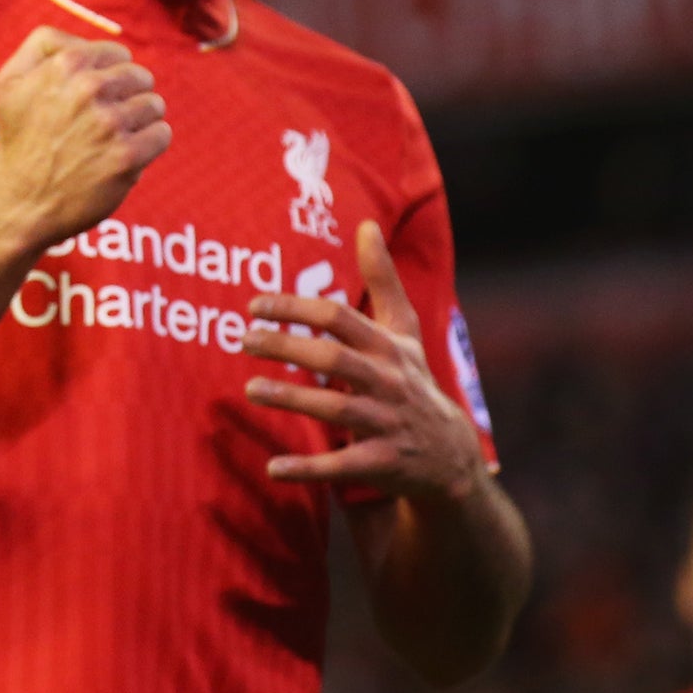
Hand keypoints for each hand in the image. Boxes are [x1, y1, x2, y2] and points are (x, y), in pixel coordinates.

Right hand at [0, 26, 171, 250]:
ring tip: (116, 139)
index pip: (118, 54)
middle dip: (128, 97)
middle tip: (106, 121)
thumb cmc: (19, 140)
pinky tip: (126, 154)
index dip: (111, 76)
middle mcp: (88, 89)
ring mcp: (109, 123)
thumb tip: (85, 39)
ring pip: (154, 104)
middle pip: (140, 77)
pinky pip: (162, 134)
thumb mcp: (10, 80)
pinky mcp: (125, 157)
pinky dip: (150, 144)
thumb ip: (42, 45)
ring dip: (140, 121)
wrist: (21, 201)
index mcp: (65, 64)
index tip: (97, 98)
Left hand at [241, 221, 484, 500]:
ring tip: (250, 389)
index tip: (253, 306)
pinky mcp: (381, 463)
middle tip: (242, 341)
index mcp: (388, 347)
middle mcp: (388, 382)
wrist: (450, 453)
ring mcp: (385, 423)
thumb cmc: (414, 381)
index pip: (339, 319)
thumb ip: (382, 279)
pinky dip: (308, 468)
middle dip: (287, 347)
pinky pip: (341, 465)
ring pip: (336, 408)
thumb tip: (367, 224)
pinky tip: (272, 467)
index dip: (296, 308)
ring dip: (292, 398)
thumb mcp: (404, 330)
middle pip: (334, 358)